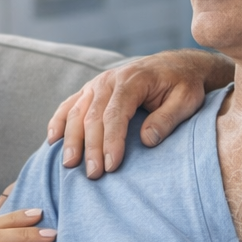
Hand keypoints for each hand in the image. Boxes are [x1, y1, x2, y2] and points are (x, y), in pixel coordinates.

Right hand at [47, 50, 231, 178]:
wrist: (176, 66)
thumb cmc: (183, 85)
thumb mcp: (187, 100)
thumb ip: (168, 118)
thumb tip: (147, 140)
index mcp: (133, 80)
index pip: (116, 113)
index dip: (112, 141)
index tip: (112, 165)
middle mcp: (109, 80)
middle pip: (93, 116)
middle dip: (91, 147)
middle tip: (93, 175)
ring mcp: (97, 84)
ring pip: (77, 112)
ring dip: (71, 139)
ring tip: (70, 165)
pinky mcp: (91, 91)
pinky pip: (69, 105)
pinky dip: (59, 121)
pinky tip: (53, 140)